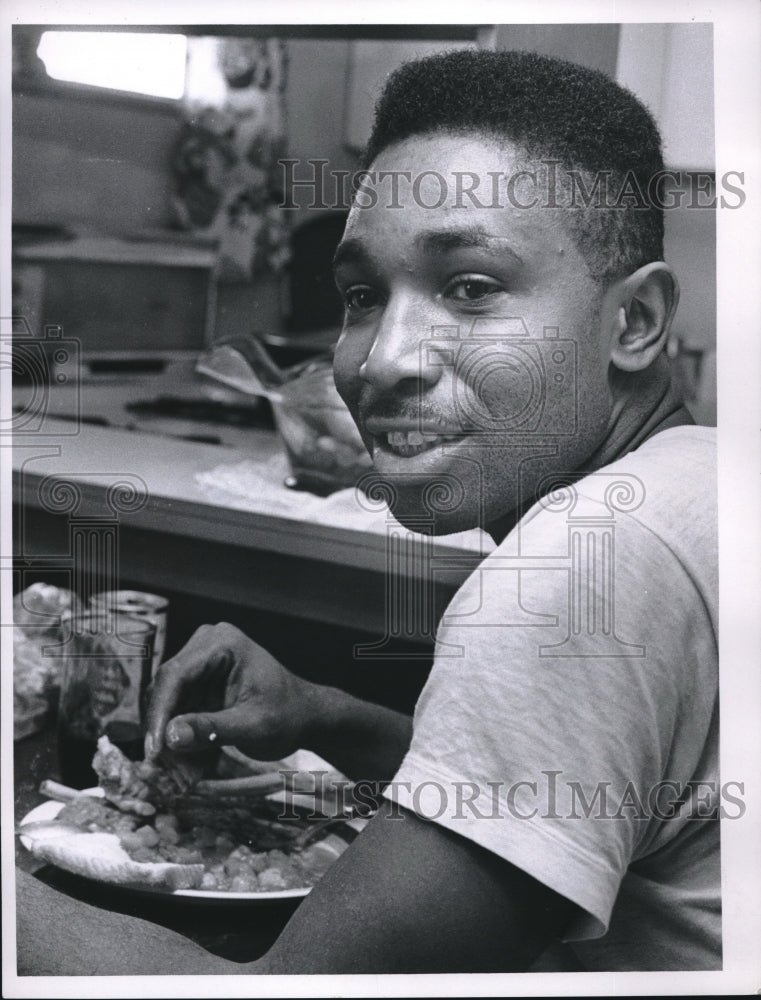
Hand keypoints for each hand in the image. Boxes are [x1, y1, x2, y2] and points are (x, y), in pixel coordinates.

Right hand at [144, 623, 314, 762]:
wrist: (304, 717)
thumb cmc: (287, 716)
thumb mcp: (252, 726)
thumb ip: (211, 729)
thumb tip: (170, 736)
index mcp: (222, 643)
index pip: (176, 675)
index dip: (160, 713)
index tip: (154, 750)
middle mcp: (205, 646)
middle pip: (166, 689)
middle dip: (163, 729)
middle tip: (162, 768)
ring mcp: (200, 664)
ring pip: (168, 704)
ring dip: (170, 739)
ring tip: (178, 773)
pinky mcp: (198, 684)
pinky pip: (177, 712)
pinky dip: (180, 738)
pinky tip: (187, 765)